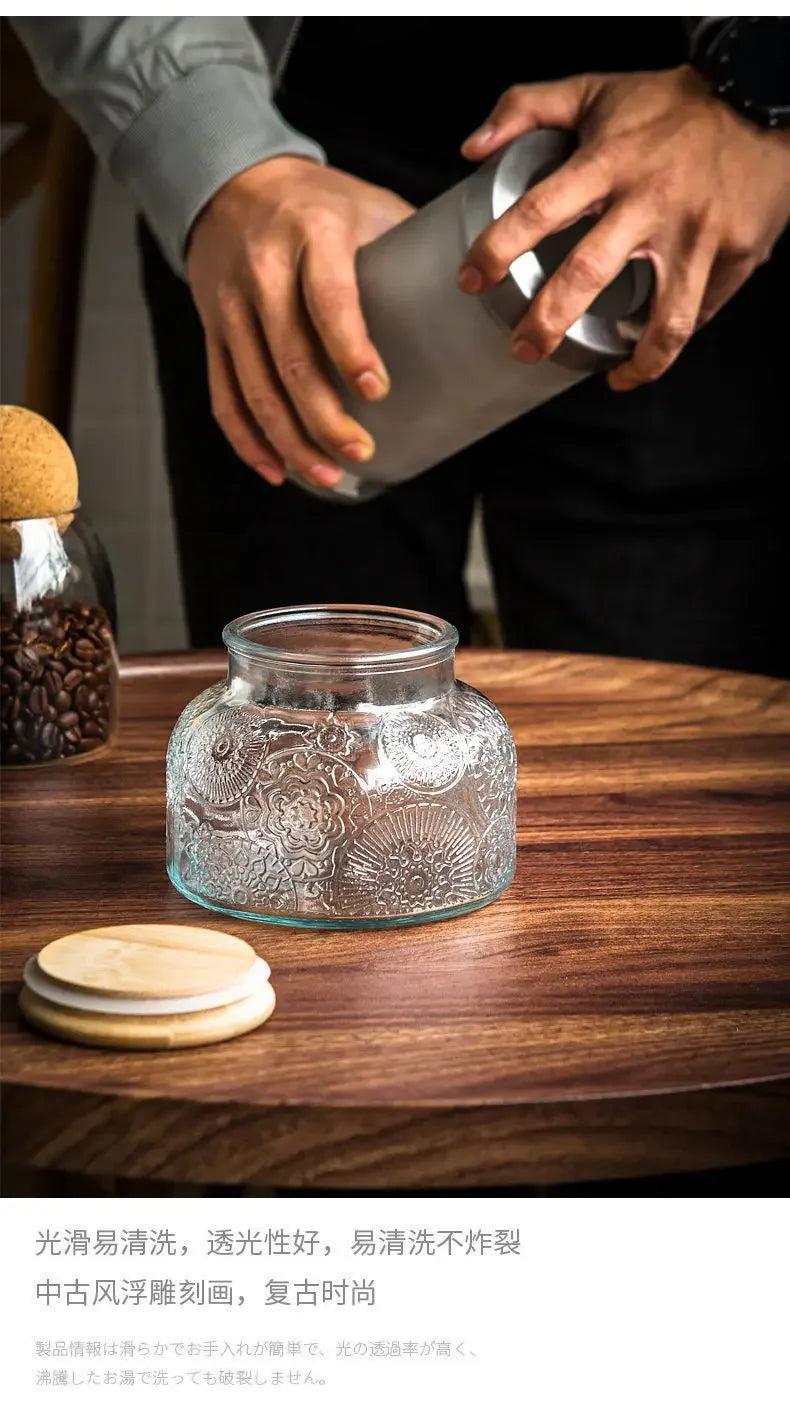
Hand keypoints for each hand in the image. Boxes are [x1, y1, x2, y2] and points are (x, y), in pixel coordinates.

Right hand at [187, 158, 413, 486]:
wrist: (230, 183)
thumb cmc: (319, 202)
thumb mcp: (367, 204)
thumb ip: (410, 246)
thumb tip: (480, 294)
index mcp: (313, 235)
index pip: (328, 300)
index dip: (351, 350)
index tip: (377, 391)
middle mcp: (264, 270)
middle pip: (289, 358)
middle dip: (324, 416)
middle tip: (361, 452)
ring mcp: (230, 304)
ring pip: (254, 386)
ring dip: (289, 440)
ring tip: (326, 475)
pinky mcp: (212, 329)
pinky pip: (223, 392)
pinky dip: (247, 439)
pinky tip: (274, 470)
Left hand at [459, 66, 789, 388]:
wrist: (762, 98)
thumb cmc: (672, 104)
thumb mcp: (594, 90)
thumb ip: (525, 108)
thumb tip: (471, 150)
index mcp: (609, 162)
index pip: (540, 210)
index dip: (498, 250)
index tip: (471, 280)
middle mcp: (651, 202)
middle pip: (589, 274)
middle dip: (548, 321)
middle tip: (524, 348)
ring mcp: (697, 235)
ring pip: (666, 320)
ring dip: (638, 362)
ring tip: (614, 378)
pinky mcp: (734, 254)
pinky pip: (701, 312)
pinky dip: (678, 335)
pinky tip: (656, 346)